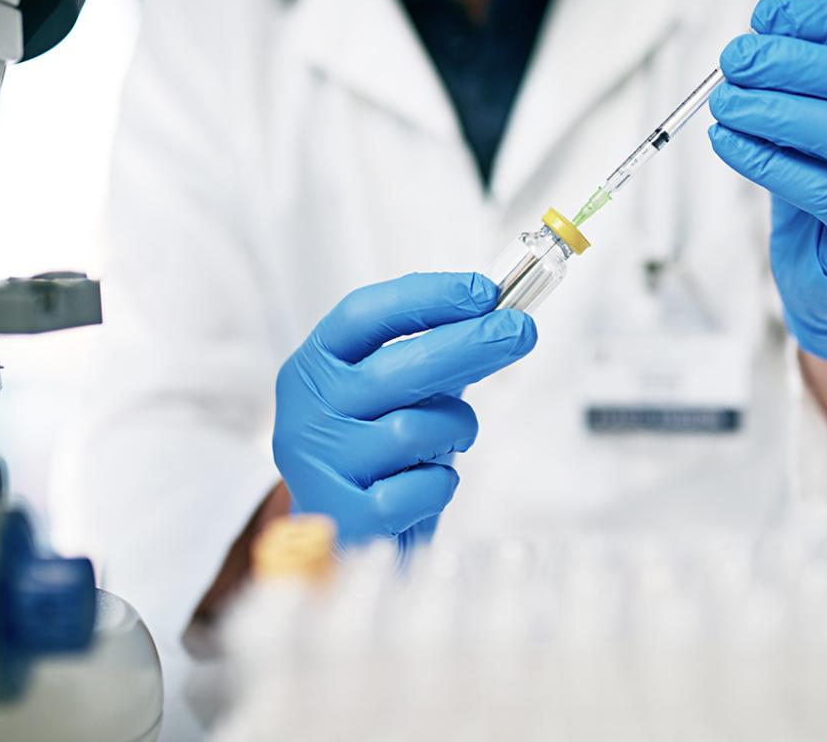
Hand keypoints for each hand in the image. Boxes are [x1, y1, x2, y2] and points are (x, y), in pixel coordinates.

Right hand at [273, 272, 536, 546]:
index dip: (426, 297)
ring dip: (453, 431)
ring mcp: (320, 465)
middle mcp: (306, 412)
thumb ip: (435, 356)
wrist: (339, 537)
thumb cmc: (377, 454)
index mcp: (313, 368)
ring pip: (415, 429)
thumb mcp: (395, 395)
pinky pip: (422, 487)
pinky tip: (426, 485)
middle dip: (469, 345)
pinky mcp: (346, 516)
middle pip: (396, 367)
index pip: (364, 315)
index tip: (482, 290)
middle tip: (521, 332)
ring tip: (450, 441)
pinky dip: (440, 485)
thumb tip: (500, 318)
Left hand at [708, 0, 826, 360]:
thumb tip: (763, 28)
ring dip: (777, 112)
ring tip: (726, 102)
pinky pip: (821, 189)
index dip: (826, 20)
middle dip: (793, 65)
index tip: (766, 15)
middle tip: (735, 60)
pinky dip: (766, 161)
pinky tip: (729, 142)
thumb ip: (811, 77)